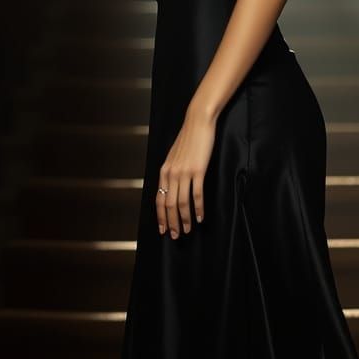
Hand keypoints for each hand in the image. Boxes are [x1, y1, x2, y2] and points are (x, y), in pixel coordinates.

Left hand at [156, 106, 214, 237]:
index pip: (159, 199)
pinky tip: (200, 217)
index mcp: (164, 171)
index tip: (163, 229)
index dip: (161, 216)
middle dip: (171, 222)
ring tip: (187, 230)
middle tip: (175, 236)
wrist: (198, 123)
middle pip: (169, 204)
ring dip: (184, 219)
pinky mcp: (198, 170)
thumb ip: (171, 172)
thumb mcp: (174, 156)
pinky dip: (198, 208)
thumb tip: (171, 188)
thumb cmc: (188, 139)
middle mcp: (171, 173)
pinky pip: (197, 194)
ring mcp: (184, 172)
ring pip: (182, 202)